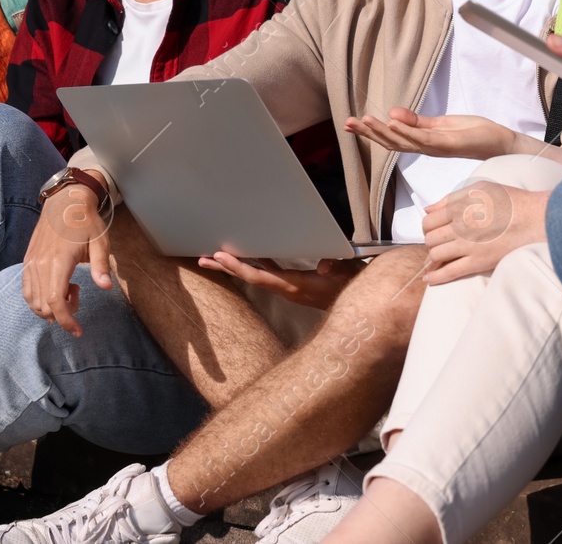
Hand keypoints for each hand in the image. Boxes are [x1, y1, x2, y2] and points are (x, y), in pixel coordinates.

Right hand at [21, 177, 113, 337]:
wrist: (64, 201)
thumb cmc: (85, 221)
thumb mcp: (100, 241)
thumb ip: (100, 266)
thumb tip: (106, 287)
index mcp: (58, 261)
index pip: (54, 302)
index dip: (66, 321)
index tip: (78, 330)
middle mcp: (39, 264)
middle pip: (43, 306)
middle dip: (62, 313)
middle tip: (78, 296)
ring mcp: (30, 263)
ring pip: (32, 300)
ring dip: (49, 307)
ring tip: (68, 290)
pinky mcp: (27, 261)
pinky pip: (27, 289)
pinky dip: (39, 299)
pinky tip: (55, 287)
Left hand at [197, 253, 363, 309]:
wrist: (361, 307)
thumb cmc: (353, 286)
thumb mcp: (346, 274)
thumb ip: (333, 269)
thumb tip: (322, 268)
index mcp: (294, 285)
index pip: (260, 277)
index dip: (239, 267)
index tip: (219, 257)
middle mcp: (287, 289)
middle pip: (249, 277)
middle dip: (225, 269)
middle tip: (201, 259)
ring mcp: (289, 288)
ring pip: (256, 276)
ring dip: (236, 267)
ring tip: (215, 258)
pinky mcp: (294, 285)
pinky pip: (268, 273)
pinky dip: (256, 264)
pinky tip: (251, 255)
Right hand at [345, 108, 518, 160]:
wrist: (500, 143)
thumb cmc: (473, 133)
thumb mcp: (441, 123)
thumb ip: (417, 121)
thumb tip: (391, 113)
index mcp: (422, 142)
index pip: (391, 137)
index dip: (369, 132)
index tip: (349, 124)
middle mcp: (426, 147)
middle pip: (391, 141)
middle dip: (369, 133)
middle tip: (347, 124)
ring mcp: (436, 146)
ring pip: (404, 140)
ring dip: (383, 131)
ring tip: (365, 120)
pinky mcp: (449, 142)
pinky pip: (424, 137)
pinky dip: (407, 130)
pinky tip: (393, 121)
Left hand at [422, 181, 549, 283]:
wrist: (535, 220)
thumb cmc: (510, 201)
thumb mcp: (480, 188)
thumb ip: (452, 197)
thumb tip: (429, 209)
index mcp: (459, 207)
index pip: (429, 221)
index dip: (428, 226)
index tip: (434, 229)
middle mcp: (460, 226)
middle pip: (430, 238)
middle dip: (432, 241)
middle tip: (439, 242)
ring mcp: (468, 246)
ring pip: (436, 255)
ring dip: (435, 256)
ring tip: (441, 256)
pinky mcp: (478, 262)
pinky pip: (450, 272)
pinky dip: (436, 277)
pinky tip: (429, 279)